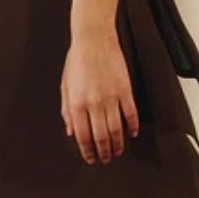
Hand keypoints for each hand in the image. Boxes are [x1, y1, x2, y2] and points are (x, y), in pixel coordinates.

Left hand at [60, 27, 139, 162]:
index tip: (91, 158)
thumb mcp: (65, 85)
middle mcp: (93, 103)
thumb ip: (67, 110)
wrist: (93, 39)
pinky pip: (131, 114)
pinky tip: (132, 133)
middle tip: (105, 158)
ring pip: (116, 129)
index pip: (82, 135)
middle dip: (103, 151)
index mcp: (76, 103)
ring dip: (118, 144)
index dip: (87, 150)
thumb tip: (70, 131)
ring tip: (118, 151)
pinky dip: (133, 126)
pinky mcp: (125, 90)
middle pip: (101, 136)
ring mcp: (111, 97)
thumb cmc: (77, 61)